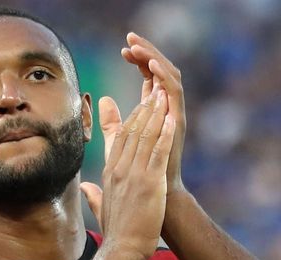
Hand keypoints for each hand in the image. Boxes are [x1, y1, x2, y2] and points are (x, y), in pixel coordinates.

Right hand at [81, 88, 174, 259]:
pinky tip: (172, 120)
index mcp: (110, 172)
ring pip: (145, 137)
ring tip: (163, 97)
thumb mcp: (101, 208)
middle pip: (132, 131)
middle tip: (154, 91)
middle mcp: (119, 169)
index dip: (131, 118)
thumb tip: (86, 188)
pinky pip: (157, 153)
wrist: (122, 249)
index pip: (119, 137)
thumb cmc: (116, 232)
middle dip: (144, 108)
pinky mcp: (149, 183)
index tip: (141, 104)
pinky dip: (165, 134)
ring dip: (155, 114)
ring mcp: (133, 174)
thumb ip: (93, 195)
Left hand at [119, 32, 186, 193]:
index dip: (139, 61)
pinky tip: (151, 64)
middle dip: (147, 52)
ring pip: (169, 77)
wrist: (159, 202)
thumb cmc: (141, 179)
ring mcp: (175, 116)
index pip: (150, 78)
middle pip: (161, 72)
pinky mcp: (178, 123)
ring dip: (154, 59)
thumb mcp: (119, 144)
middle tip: (131, 37)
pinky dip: (164, 77)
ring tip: (137, 46)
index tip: (124, 49)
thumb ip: (111, 124)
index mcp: (156, 114)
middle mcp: (168, 112)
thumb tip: (102, 102)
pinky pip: (175, 93)